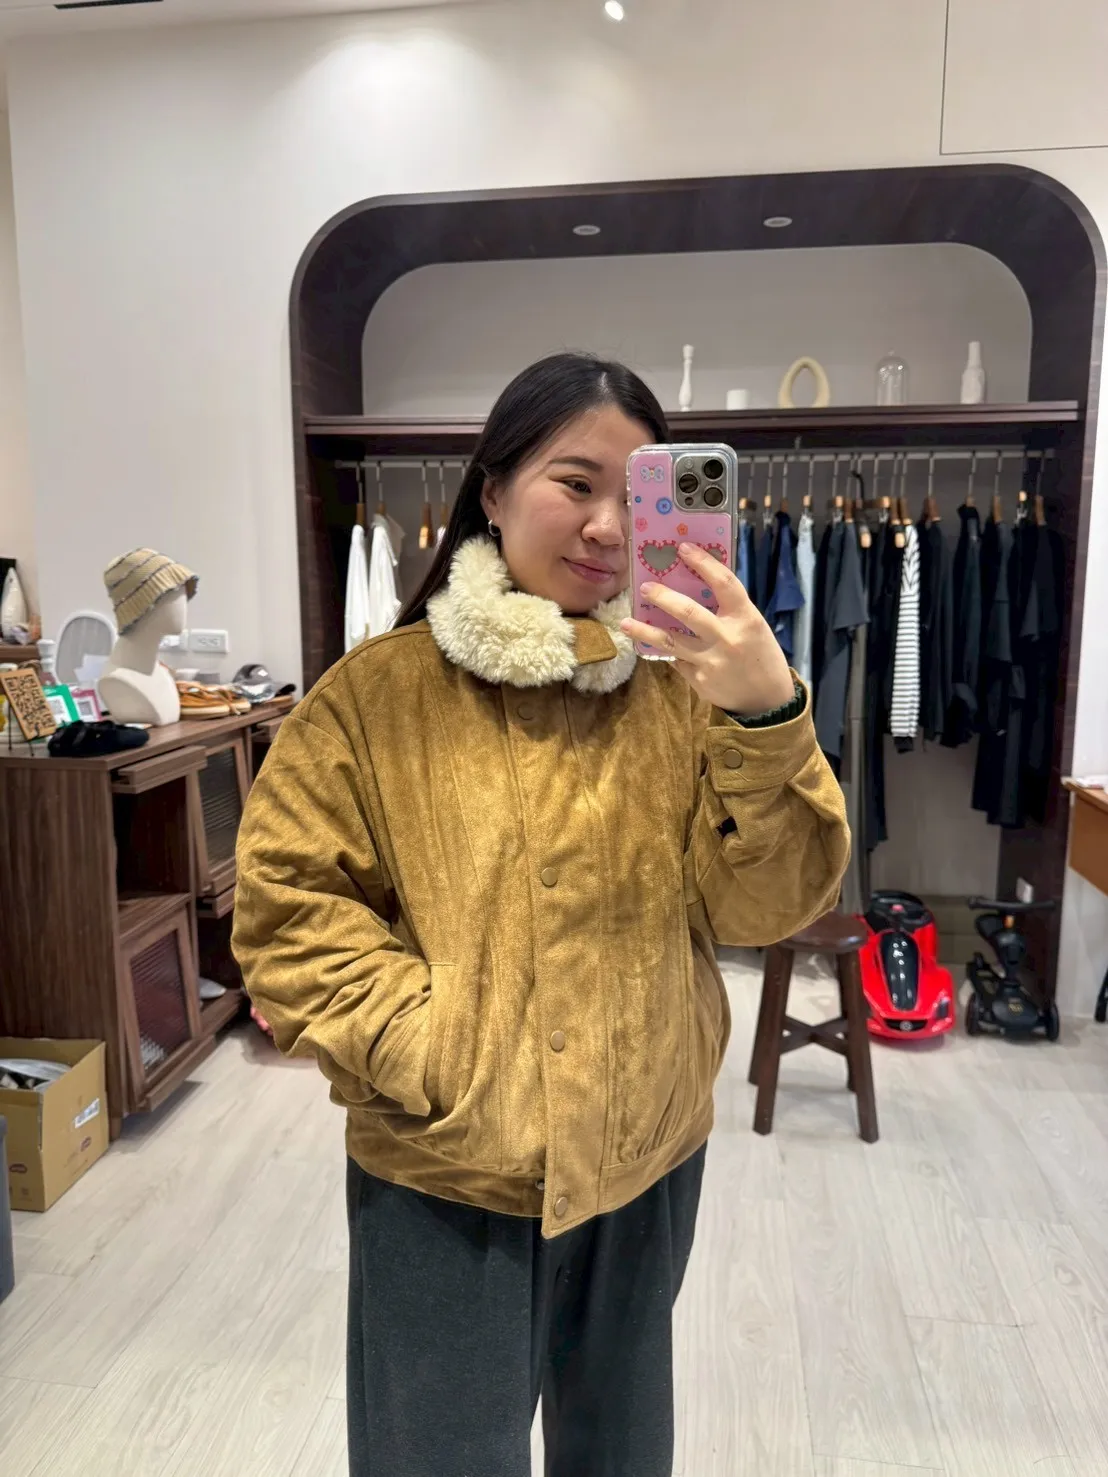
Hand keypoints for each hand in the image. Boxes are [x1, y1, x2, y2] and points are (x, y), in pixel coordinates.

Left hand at [620, 543, 795, 715]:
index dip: (703, 563)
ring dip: (644, 630)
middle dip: (663, 597)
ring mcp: (709, 660)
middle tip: (644, 587)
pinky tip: (651, 644)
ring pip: (669, 640)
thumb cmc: (760, 654)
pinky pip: (675, 659)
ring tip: (624, 622)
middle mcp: (726, 638)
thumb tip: (695, 585)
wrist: (766, 701)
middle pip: (688, 612)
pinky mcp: (697, 678)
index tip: (683, 548)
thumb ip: (729, 609)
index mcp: (745, 618)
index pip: (724, 583)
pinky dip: (665, 650)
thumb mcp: (753, 626)